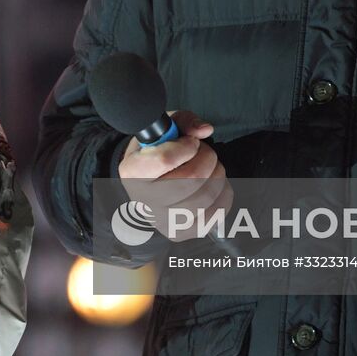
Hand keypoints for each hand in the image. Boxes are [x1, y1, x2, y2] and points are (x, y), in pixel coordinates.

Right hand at [116, 110, 232, 240]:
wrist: (147, 183)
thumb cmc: (157, 152)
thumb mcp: (164, 128)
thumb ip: (184, 122)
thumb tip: (205, 130)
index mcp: (133, 172)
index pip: (165, 160)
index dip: (187, 146)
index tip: (190, 142)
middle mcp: (143, 201)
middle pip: (192, 179)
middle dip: (208, 158)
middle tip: (204, 152)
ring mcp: (162, 221)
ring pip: (206, 196)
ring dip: (217, 175)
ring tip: (210, 167)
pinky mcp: (181, 233)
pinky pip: (215, 214)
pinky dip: (223, 194)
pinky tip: (214, 184)